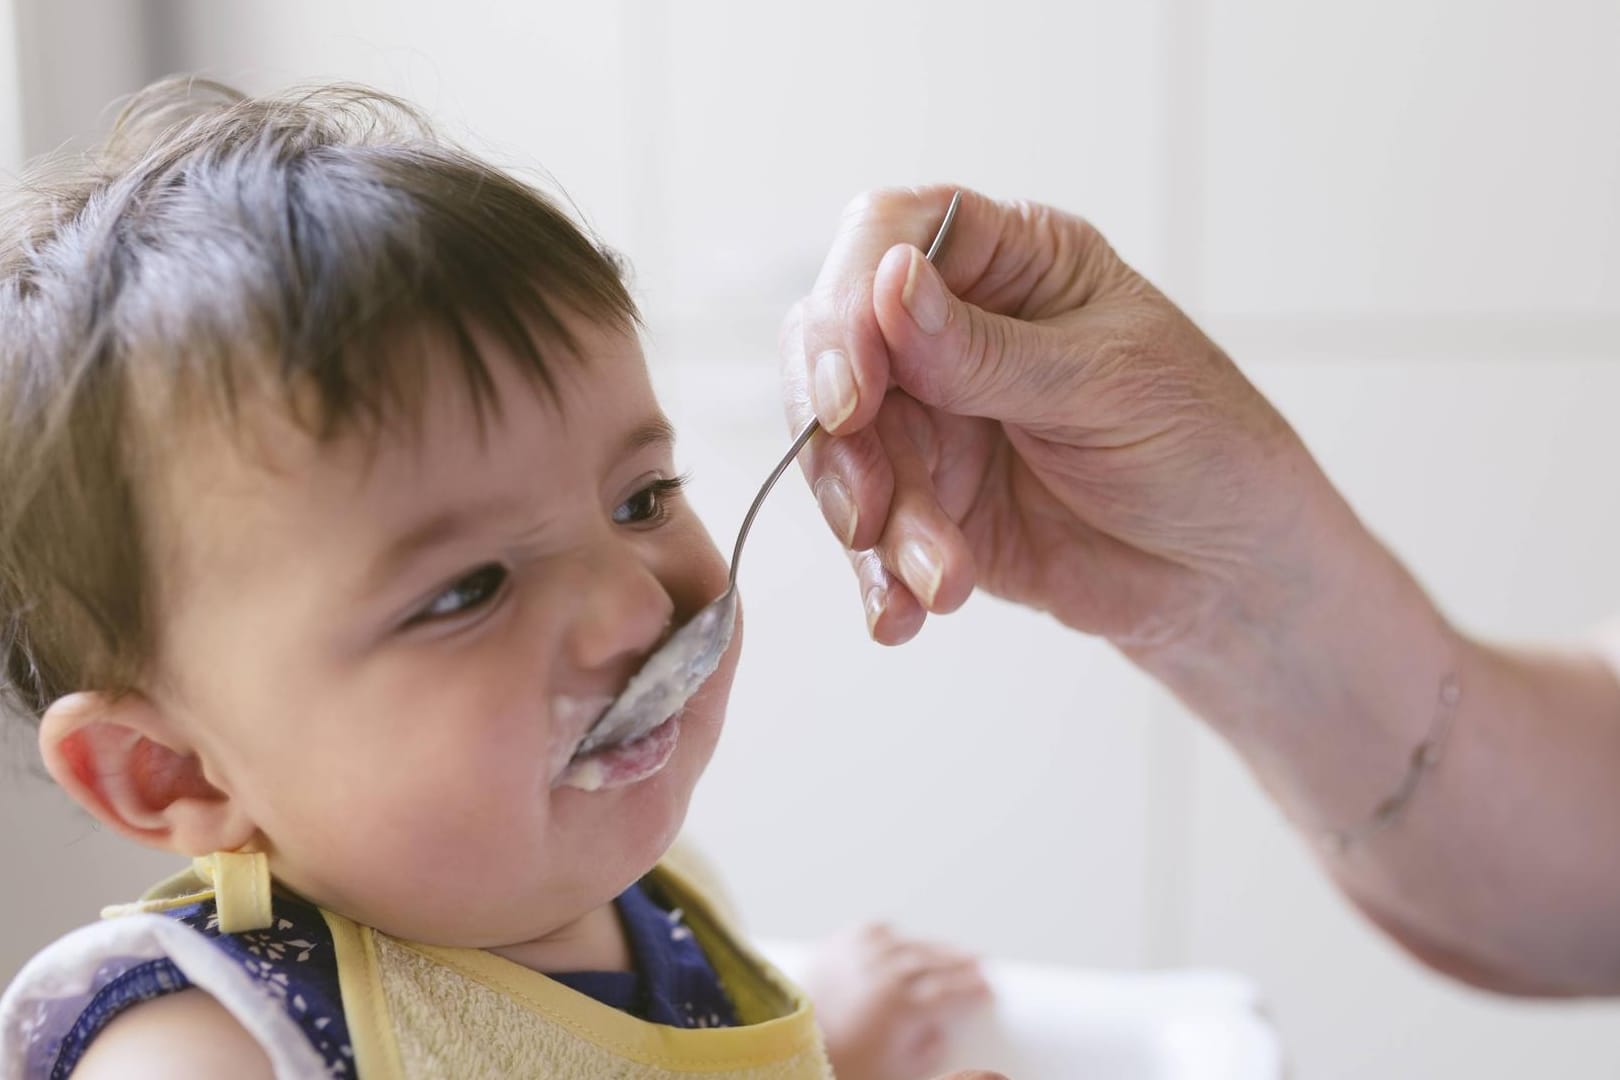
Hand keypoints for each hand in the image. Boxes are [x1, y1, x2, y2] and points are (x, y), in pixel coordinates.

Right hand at [782, 186, 1320, 655]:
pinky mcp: (927, 504)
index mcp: (1010, 261)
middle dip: (838, 434)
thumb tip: (888, 283)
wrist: (1230, 575)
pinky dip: (877, 578)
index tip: (853, 389)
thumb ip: (986, 350)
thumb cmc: (1204, 446)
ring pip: (843, 450)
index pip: (888, 236)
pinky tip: (902, 615)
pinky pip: (868, 533)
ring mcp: (933, 419)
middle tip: (865, 507)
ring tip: (942, 579)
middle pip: (835, 348)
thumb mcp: (1107, 384)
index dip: (850, 302)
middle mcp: (951, 330)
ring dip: (874, 524)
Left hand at [800, 923, 991, 1079]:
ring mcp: (857, 956)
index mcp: (900, 1008)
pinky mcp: (834, 948)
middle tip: (980, 964)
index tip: (988, 988)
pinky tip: (901, 941)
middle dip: (960, 964)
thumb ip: (926, 1051)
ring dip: (932, 947)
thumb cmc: (839, 1068)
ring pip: (906, 944)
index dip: (972, 989)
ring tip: (952, 951)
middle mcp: (881, 974)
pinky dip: (890, 937)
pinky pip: (872, 933)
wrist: (786, 1052)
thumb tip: (941, 1029)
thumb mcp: (896, 1072)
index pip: (949, 990)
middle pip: (933, 962)